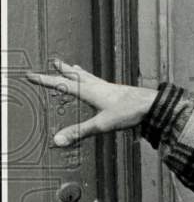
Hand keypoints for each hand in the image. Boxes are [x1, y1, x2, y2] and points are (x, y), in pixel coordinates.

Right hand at [25, 59, 157, 146]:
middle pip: (77, 75)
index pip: (62, 84)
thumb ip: (79, 132)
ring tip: (72, 66)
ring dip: (78, 71)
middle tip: (54, 61)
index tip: (31, 75)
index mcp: (90, 91)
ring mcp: (110, 87)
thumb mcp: (102, 125)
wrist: (153, 105)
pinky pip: (100, 82)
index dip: (45, 81)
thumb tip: (59, 140)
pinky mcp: (119, 91)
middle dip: (63, 70)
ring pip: (89, 76)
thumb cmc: (131, 112)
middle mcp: (99, 86)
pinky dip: (93, 79)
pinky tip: (99, 83)